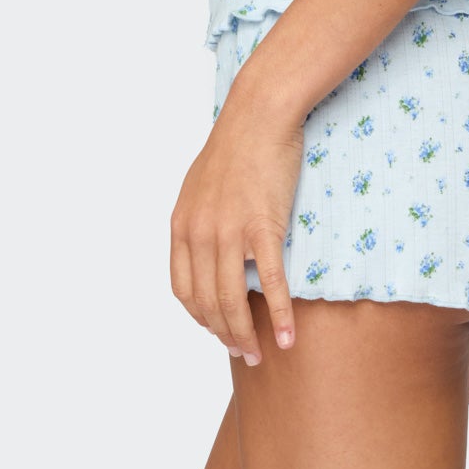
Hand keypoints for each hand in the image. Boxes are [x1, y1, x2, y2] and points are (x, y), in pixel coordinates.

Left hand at [169, 69, 304, 361]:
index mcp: (181, 225)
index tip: (217, 328)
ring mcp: (229, 233)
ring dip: (246, 335)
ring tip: (259, 354)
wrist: (260, 115)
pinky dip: (279, 316)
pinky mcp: (262, 228)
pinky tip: (287, 337)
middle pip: (207, 303)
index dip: (200, 317)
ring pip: (233, 300)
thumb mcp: (200, 185)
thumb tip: (206, 249)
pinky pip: (269, 283)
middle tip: (243, 352)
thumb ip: (199, 220)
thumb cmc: (237, 145)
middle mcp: (199, 234)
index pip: (183, 290)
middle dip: (224, 334)